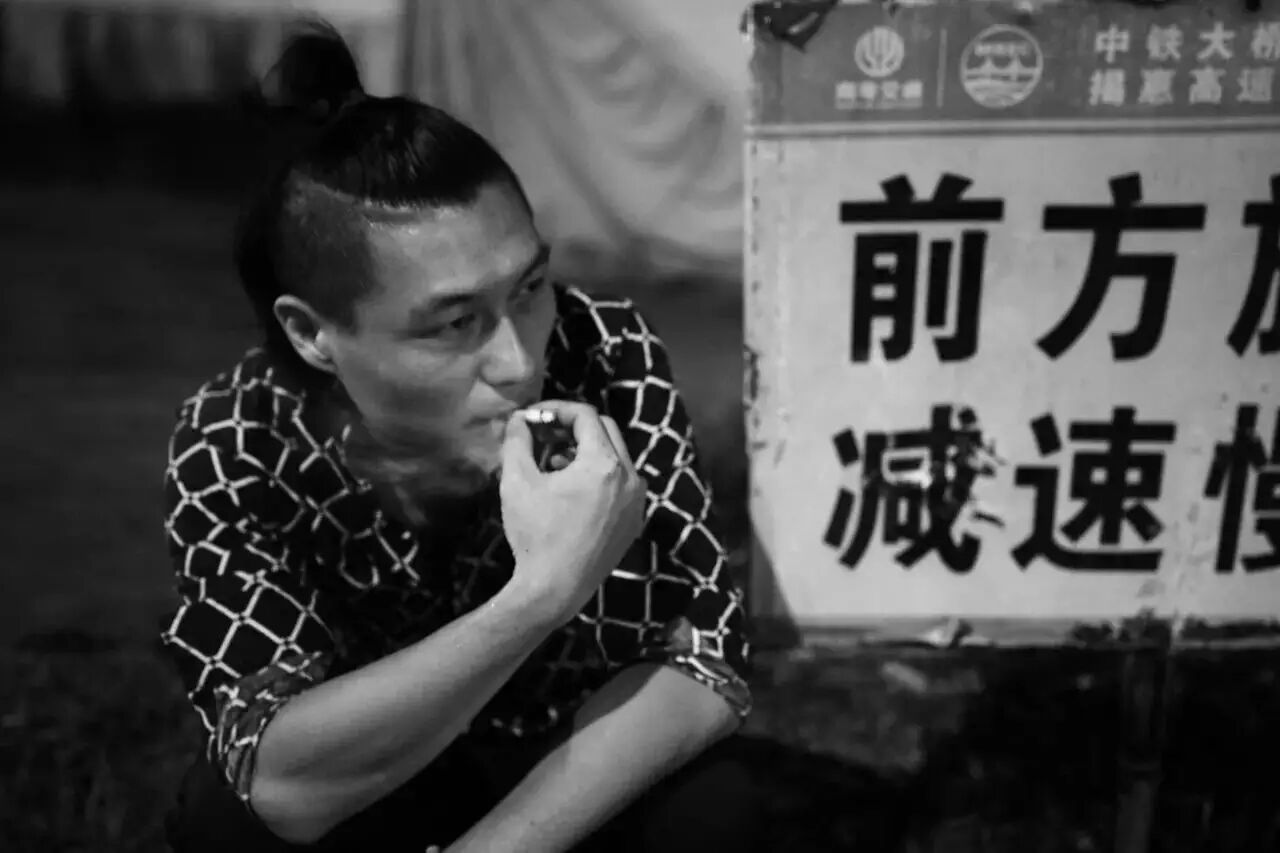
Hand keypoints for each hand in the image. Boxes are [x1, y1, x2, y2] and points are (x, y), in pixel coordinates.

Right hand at [498, 401, 646, 622]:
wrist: (555, 589)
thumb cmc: (535, 534)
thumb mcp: (517, 481)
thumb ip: (518, 441)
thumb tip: (520, 419)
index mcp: (604, 463)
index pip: (585, 415)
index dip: (556, 409)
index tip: (533, 418)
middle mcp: (630, 477)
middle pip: (605, 431)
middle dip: (573, 427)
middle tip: (545, 435)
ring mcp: (637, 501)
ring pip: (615, 457)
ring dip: (586, 451)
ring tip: (554, 463)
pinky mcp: (635, 521)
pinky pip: (621, 484)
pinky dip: (599, 476)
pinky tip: (572, 490)